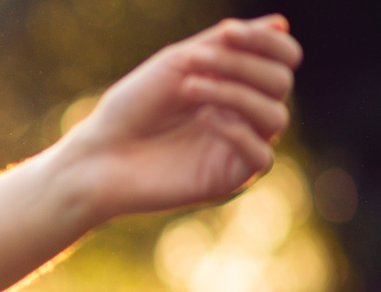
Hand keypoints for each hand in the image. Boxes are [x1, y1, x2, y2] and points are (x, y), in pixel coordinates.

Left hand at [60, 15, 302, 220]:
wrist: (99, 155)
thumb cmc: (132, 107)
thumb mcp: (177, 64)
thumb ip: (226, 43)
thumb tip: (281, 23)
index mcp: (236, 83)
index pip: (282, 59)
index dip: (265, 42)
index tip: (227, 32)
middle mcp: (244, 114)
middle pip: (280, 83)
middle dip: (241, 65)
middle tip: (193, 63)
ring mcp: (240, 147)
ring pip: (275, 116)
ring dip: (234, 94)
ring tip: (188, 89)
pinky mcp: (230, 178)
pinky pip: (262, 156)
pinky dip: (238, 132)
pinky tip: (205, 120)